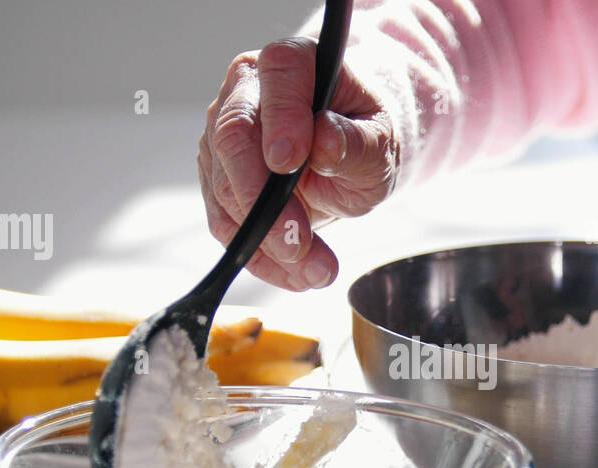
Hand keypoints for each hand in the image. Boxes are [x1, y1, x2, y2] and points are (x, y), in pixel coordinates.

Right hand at [198, 37, 399, 290]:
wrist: (349, 155)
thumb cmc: (363, 138)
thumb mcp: (380, 142)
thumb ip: (356, 142)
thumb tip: (324, 139)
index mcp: (292, 64)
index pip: (276, 78)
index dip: (279, 120)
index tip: (289, 164)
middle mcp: (246, 91)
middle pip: (232, 138)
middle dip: (262, 202)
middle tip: (297, 244)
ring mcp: (223, 134)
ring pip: (224, 189)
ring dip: (265, 241)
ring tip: (314, 270)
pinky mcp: (217, 177)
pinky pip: (225, 221)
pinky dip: (258, 255)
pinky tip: (293, 273)